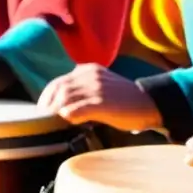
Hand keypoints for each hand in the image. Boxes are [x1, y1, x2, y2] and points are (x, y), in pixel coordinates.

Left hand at [36, 64, 162, 131]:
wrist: (150, 103)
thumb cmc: (124, 100)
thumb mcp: (101, 86)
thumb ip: (83, 90)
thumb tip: (61, 106)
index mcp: (88, 70)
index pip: (58, 82)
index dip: (46, 97)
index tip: (42, 111)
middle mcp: (90, 75)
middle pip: (59, 89)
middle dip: (48, 105)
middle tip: (43, 120)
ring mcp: (96, 88)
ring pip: (66, 98)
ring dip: (56, 111)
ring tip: (53, 123)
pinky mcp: (102, 102)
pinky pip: (78, 108)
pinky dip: (69, 115)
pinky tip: (69, 121)